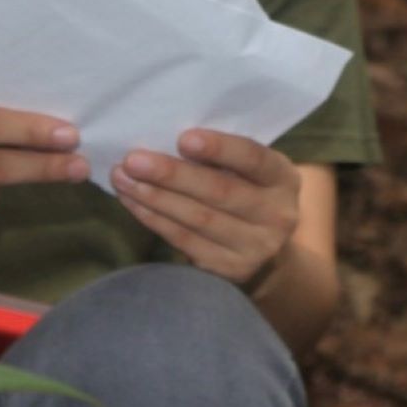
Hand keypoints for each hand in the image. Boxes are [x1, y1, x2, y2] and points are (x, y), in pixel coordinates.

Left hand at [112, 130, 300, 290]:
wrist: (268, 252)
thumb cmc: (251, 192)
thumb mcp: (255, 171)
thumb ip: (228, 157)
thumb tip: (170, 136)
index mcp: (284, 178)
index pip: (254, 158)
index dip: (220, 149)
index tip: (184, 138)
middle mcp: (277, 215)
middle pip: (219, 192)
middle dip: (172, 175)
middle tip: (133, 160)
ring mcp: (254, 247)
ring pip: (196, 219)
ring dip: (154, 198)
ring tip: (123, 179)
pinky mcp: (228, 271)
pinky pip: (184, 241)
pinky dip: (155, 220)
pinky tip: (134, 203)